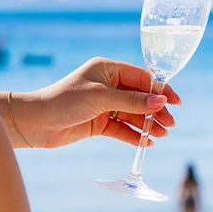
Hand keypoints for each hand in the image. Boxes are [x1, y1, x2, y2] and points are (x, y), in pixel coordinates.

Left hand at [12, 57, 180, 148]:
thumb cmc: (65, 100)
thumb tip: (161, 101)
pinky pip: (121, 127)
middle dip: (156, 110)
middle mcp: (108, 85)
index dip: (160, 89)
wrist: (36, 123)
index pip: (142, 77)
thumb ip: (133, 100)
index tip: (176, 102)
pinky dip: (133, 134)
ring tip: (161, 135)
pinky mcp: (98, 123)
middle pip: (140, 96)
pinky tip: (146, 142)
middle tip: (170, 124)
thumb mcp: (101, 97)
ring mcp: (104, 104)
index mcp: (108, 69)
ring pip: (132, 113)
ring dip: (147, 124)